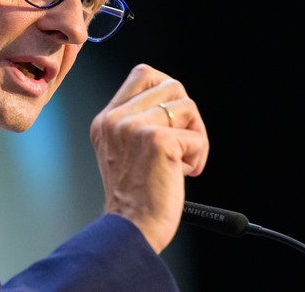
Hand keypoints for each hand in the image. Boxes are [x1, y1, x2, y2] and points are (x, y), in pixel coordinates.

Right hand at [90, 63, 209, 252]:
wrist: (130, 229)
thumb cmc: (134, 198)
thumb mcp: (123, 151)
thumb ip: (137, 122)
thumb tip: (174, 101)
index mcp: (106, 120)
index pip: (143, 74)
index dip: (166, 89)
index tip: (172, 119)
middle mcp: (116, 119)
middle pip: (171, 85)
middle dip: (186, 114)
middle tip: (181, 143)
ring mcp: (134, 127)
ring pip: (187, 105)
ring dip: (195, 135)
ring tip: (181, 162)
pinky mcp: (157, 141)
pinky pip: (196, 135)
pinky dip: (198, 155)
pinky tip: (183, 174)